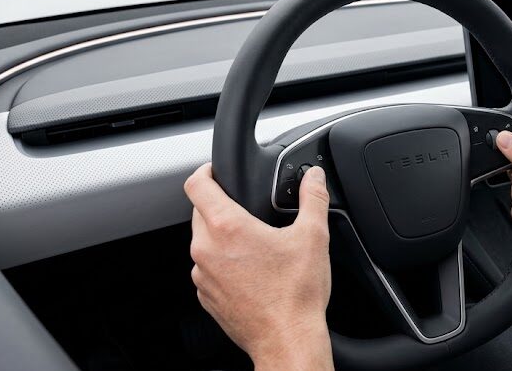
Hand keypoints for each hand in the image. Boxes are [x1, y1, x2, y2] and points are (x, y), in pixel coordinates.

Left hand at [185, 163, 333, 370]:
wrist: (287, 340)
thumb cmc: (296, 295)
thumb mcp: (313, 237)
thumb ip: (313, 198)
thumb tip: (314, 177)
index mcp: (228, 227)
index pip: (197, 184)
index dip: (206, 171)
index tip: (216, 171)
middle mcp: (206, 249)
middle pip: (200, 212)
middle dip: (221, 206)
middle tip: (249, 212)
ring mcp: (203, 276)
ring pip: (204, 242)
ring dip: (222, 237)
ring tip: (255, 245)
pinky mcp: (206, 297)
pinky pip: (208, 269)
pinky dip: (224, 264)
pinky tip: (252, 272)